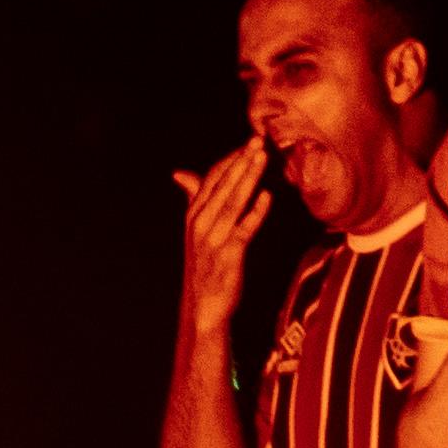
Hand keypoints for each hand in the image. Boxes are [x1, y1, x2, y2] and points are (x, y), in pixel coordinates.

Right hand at [172, 138, 273, 328]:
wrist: (203, 306)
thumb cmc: (204, 266)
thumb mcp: (196, 230)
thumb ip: (194, 199)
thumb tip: (180, 174)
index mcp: (193, 215)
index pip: (211, 179)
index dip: (230, 159)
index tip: (247, 142)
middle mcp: (201, 224)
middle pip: (223, 186)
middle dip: (241, 161)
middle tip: (257, 140)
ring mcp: (214, 239)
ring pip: (234, 201)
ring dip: (249, 177)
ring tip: (262, 157)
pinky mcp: (230, 254)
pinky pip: (245, 228)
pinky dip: (256, 211)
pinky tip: (267, 196)